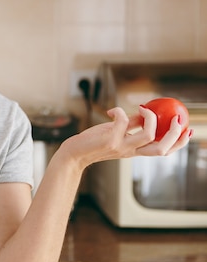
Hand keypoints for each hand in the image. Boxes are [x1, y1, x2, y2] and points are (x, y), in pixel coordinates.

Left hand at [62, 106, 191, 169]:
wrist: (73, 153)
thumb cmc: (92, 142)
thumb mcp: (115, 133)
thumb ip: (131, 125)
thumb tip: (144, 112)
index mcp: (135, 150)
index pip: (163, 151)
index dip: (179, 142)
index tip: (189, 130)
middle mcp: (130, 151)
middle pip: (162, 148)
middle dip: (174, 133)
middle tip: (177, 117)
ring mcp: (121, 147)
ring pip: (148, 135)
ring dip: (151, 118)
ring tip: (143, 108)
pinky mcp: (109, 140)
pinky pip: (123, 122)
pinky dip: (121, 111)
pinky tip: (112, 111)